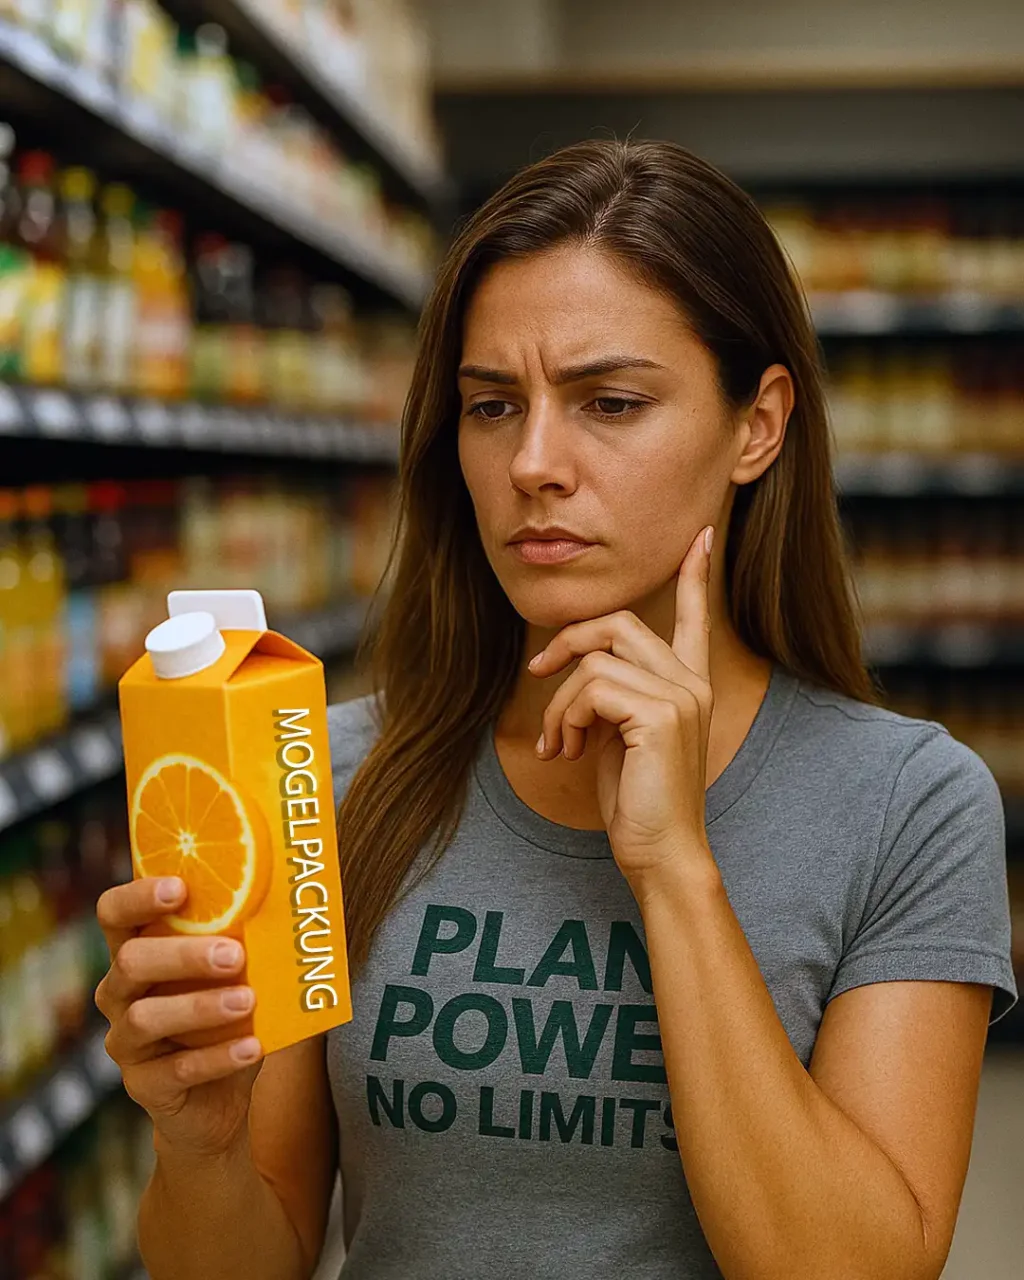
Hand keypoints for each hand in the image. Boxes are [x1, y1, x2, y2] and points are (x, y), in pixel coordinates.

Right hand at [94, 876, 263, 1158]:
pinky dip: (218, 1057)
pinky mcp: (143, 1086)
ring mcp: (126, 1042)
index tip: (180, 888)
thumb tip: (292, 903)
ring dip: (201, 1006)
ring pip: (146, 1018)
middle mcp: (120, 993)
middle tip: (233, 954)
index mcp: (135, 952)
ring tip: (247, 1000)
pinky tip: (252, 1047)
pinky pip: (175, 1070)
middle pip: (131, 962)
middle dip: (182, 954)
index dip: (138, 897)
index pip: (115, 914)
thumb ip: (243, 941)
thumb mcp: (233, 976)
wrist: (217, 1100)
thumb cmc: (224, 1018)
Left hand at [529, 525, 715, 889]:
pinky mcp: (660, 715)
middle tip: (536, 672)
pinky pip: (590, 688)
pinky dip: (564, 718)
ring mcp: (680, 696)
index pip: (695, 617)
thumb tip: (574, 667)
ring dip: (558, 703)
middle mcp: (692, 683)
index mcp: (688, 685)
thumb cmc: (636, 800)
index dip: (694, 576)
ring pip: (594, 660)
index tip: (700, 536)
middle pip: (617, 623)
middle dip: (566, 642)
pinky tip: (567, 752)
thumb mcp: (620, 736)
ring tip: (560, 742)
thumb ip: (612, 695)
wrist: (660, 852)